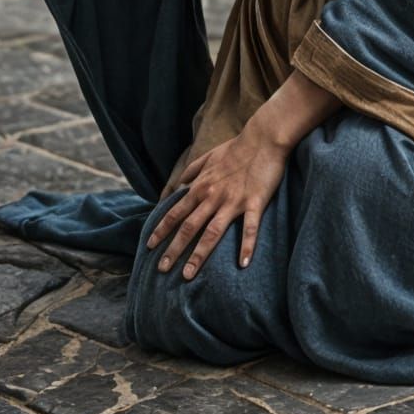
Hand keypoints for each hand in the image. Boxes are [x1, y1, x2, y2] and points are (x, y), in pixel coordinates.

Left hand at [145, 121, 290, 278]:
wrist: (263, 138)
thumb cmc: (236, 148)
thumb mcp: (208, 156)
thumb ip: (192, 170)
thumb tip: (179, 185)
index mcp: (201, 186)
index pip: (176, 212)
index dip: (162, 229)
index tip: (150, 246)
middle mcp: (212, 196)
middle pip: (189, 226)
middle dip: (173, 249)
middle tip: (161, 269)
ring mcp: (233, 201)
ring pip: (212, 232)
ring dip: (199, 255)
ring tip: (188, 275)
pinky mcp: (254, 203)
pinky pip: (250, 228)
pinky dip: (246, 246)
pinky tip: (243, 264)